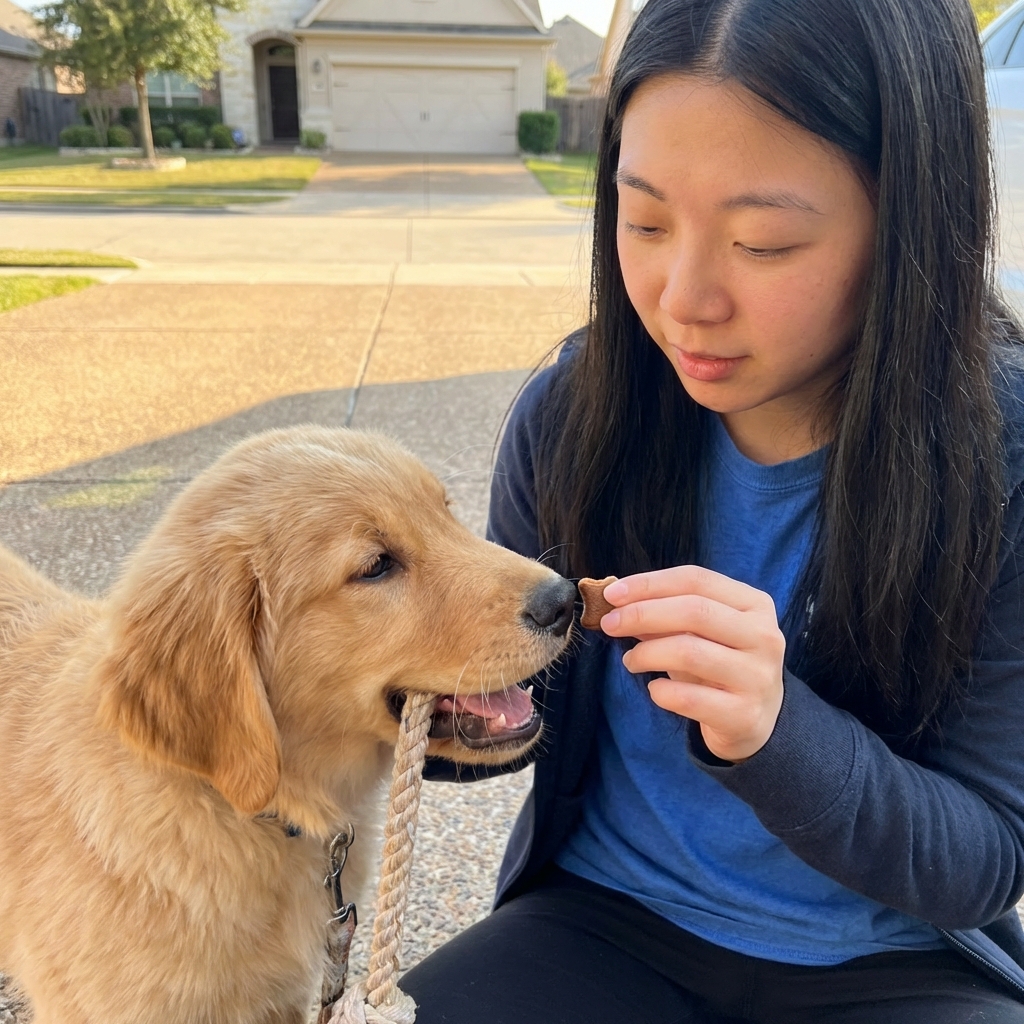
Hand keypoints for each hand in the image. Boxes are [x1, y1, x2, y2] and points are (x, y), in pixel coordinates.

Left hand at [600, 566, 784, 762]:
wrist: (756, 720)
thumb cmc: (719, 665)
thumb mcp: (700, 633)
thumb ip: (666, 614)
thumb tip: (617, 602)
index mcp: (754, 605)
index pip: (696, 580)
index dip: (650, 583)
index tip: (612, 594)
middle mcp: (763, 636)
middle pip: (695, 611)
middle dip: (642, 614)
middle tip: (610, 624)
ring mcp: (757, 677)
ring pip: (690, 653)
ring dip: (647, 653)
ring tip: (631, 661)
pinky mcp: (744, 715)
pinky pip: (688, 698)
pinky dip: (660, 691)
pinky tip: (654, 689)